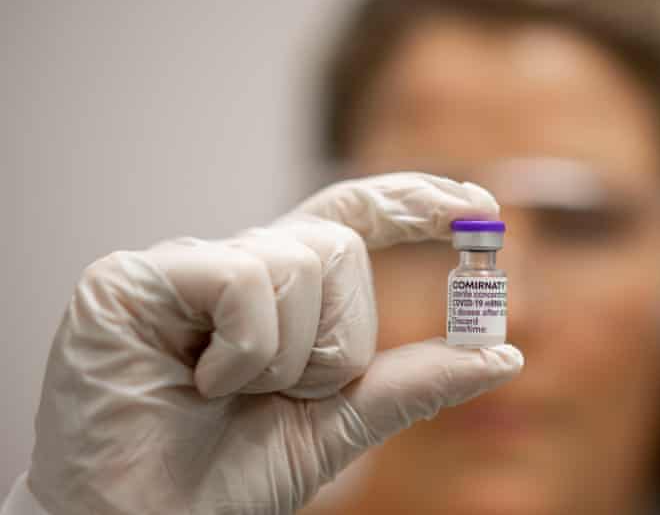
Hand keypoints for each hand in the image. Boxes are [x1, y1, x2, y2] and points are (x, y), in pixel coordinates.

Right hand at [25, 173, 523, 514]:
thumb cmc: (229, 478)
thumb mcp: (338, 424)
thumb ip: (414, 381)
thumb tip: (505, 352)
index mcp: (279, 295)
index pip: (352, 219)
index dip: (411, 202)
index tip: (476, 202)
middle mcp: (235, 268)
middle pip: (339, 248)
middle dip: (338, 340)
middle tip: (283, 395)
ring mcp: (184, 269)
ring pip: (298, 263)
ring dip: (286, 358)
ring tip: (225, 395)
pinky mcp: (134, 279)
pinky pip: (245, 282)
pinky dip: (244, 351)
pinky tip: (196, 381)